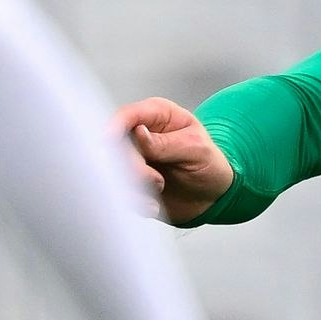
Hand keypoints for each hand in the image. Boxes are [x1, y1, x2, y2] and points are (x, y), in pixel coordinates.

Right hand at [115, 96, 233, 225]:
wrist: (212, 197)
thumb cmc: (209, 165)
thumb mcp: (196, 149)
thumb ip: (165, 142)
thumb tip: (138, 133)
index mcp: (157, 115)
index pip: (128, 115)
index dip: (115, 127)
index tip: (108, 141)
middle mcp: (140, 135)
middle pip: (115, 145)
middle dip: (133, 167)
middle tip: (157, 179)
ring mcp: (133, 159)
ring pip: (113, 171)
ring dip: (135, 186)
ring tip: (160, 188)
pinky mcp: (130, 182)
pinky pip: (120, 192)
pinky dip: (135, 202)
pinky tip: (154, 204)